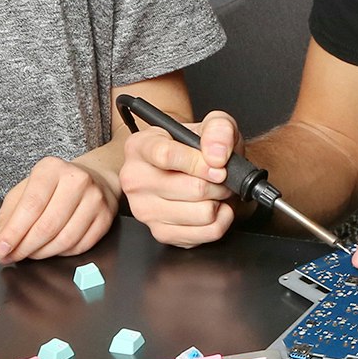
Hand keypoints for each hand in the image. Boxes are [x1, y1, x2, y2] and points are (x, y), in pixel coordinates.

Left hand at [0, 156, 118, 262]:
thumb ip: (8, 216)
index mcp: (51, 169)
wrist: (92, 177)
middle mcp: (76, 180)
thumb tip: (0, 244)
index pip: (31, 206)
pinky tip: (52, 249)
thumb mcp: (25, 190)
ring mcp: (95, 199)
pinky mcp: (105, 217)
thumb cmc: (53, 186)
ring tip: (31, 253)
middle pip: (47, 226)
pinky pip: (80, 246)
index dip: (13, 233)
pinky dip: (61, 254)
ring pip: (65, 240)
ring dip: (42, 254)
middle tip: (13, 256)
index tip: (0, 250)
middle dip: (25, 248)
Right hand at [120, 111, 242, 246]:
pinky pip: (208, 232)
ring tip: (215, 190)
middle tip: (220, 176)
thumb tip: (217, 156)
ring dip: (221, 201)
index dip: (200, 163)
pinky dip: (222, 219)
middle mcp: (135, 179)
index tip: (219, 166)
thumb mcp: (212, 125)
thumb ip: (218, 130)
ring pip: (204, 213)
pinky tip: (213, 206)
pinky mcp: (161, 233)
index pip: (166, 156)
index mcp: (140, 146)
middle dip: (219, 183)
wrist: (190, 167)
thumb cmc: (196, 146)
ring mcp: (145, 210)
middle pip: (192, 189)